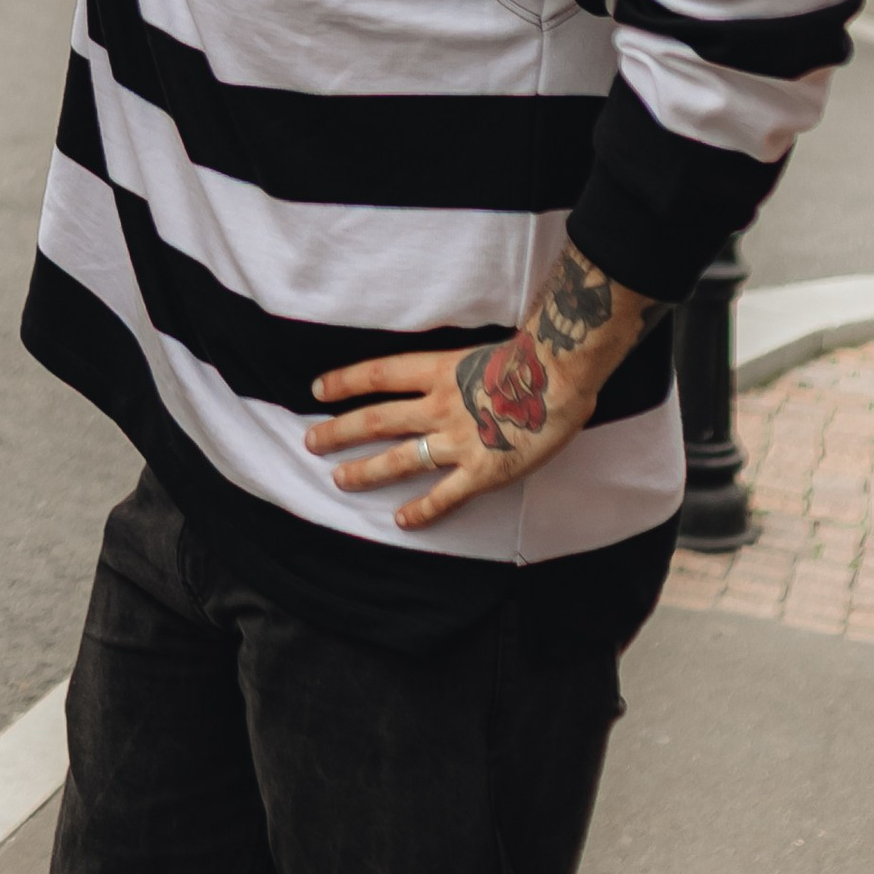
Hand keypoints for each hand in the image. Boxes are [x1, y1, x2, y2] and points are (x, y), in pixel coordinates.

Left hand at [303, 329, 586, 527]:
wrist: (562, 376)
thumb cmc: (531, 359)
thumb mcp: (481, 354)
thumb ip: (458, 372)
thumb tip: (446, 379)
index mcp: (440, 370)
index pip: (380, 374)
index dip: (346, 381)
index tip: (319, 389)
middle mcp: (440, 405)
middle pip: (378, 419)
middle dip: (341, 431)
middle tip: (312, 442)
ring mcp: (459, 440)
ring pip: (401, 458)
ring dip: (367, 470)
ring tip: (340, 480)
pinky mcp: (483, 471)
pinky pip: (445, 495)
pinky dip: (423, 510)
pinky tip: (402, 520)